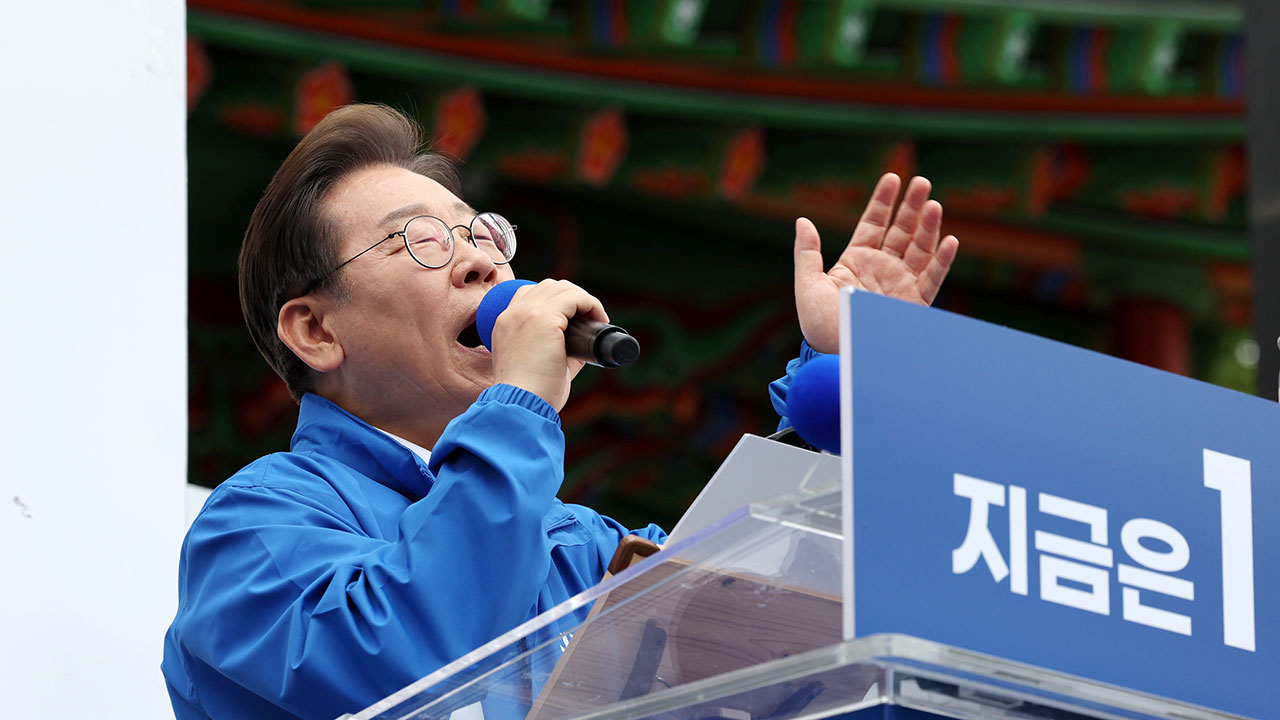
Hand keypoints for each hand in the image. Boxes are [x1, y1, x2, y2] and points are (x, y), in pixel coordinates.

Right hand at [490, 279, 608, 410]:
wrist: (521, 406)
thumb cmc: (531, 395)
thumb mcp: (538, 365)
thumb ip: (556, 349)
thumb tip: (583, 344)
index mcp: (505, 324)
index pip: (530, 296)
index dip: (555, 303)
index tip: (573, 321)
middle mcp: (512, 314)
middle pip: (548, 287)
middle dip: (572, 298)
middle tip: (589, 320)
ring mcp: (526, 313)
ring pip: (562, 288)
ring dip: (582, 300)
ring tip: (596, 319)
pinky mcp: (544, 319)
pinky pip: (574, 297)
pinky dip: (590, 304)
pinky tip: (599, 319)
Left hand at [793, 173, 958, 352]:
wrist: (839, 358)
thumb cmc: (821, 327)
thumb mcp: (808, 287)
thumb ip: (807, 253)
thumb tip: (802, 220)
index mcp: (856, 262)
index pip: (873, 224)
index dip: (883, 201)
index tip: (892, 178)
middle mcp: (881, 269)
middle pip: (901, 231)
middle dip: (911, 206)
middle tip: (921, 181)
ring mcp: (900, 285)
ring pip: (919, 249)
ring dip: (928, 227)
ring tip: (933, 203)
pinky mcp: (915, 304)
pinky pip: (932, 279)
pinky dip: (941, 261)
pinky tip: (949, 240)